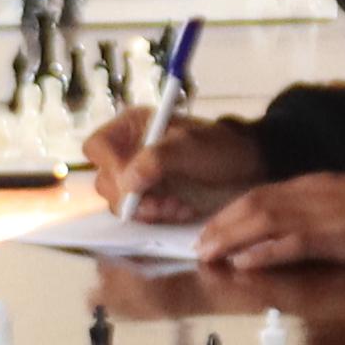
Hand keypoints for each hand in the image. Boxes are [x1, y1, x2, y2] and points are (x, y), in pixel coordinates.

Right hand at [86, 110, 258, 216]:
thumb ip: (155, 161)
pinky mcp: (149, 199)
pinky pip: (139, 216)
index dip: (110, 166)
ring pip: (120, 203)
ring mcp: (137, 177)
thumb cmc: (220, 148)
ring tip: (177, 206)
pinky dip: (159, 216)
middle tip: (162, 202)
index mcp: (132, 127)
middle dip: (133, 197)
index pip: (97, 147)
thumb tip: (127, 183)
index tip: (135, 182)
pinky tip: (181, 210)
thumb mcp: (189, 148)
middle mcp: (128, 151)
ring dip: (148, 210)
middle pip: (105, 181)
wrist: (247, 168)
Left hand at [188, 172, 344, 270]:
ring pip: (262, 221)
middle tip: (198, 245)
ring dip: (231, 238)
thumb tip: (286, 226)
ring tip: (208, 254)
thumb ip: (313, 208)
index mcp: (311, 185)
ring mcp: (318, 214)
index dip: (231, 213)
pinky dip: (263, 252)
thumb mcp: (343, 200)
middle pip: (252, 205)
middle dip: (221, 226)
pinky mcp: (331, 236)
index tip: (211, 228)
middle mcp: (308, 194)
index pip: (259, 194)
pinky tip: (244, 262)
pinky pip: (289, 244)